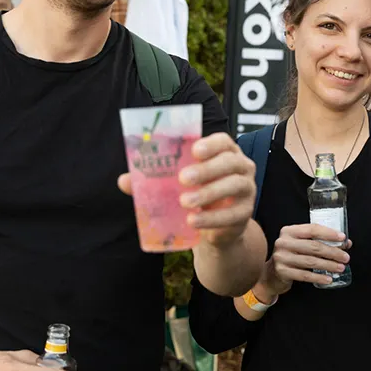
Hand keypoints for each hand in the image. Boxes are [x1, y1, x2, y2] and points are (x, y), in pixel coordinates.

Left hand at [118, 132, 256, 248]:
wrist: (214, 229)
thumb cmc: (196, 196)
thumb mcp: (177, 186)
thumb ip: (154, 181)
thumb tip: (123, 181)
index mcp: (224, 153)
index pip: (224, 141)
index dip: (211, 144)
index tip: (194, 151)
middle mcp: (241, 167)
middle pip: (230, 162)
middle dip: (207, 169)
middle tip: (183, 179)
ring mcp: (247, 190)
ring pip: (234, 186)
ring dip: (209, 194)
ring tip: (185, 202)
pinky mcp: (246, 213)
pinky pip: (233, 214)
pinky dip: (212, 219)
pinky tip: (194, 221)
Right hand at [259, 224, 350, 295]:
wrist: (271, 273)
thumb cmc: (291, 255)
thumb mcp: (302, 244)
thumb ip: (321, 241)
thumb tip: (346, 243)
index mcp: (289, 231)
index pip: (312, 229)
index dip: (329, 233)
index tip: (343, 238)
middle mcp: (283, 242)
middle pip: (313, 246)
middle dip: (332, 252)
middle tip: (345, 257)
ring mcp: (281, 257)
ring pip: (310, 261)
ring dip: (328, 265)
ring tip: (340, 268)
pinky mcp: (282, 271)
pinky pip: (304, 275)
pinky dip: (318, 277)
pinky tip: (328, 279)